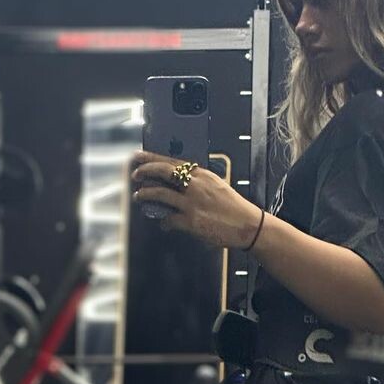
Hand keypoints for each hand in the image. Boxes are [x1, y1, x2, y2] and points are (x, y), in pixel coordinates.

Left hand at [130, 152, 262, 249]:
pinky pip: (168, 219)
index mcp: (202, 174)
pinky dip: (163, 221)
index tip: (138, 157)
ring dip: (145, 194)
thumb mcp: (217, 186)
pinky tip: (163, 223)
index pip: (172, 162)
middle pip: (163, 172)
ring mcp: (192, 203)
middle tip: (135, 175)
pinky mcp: (191, 221)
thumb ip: (197, 182)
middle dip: (145, 171)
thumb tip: (176, 183)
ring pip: (159, 194)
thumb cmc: (233, 207)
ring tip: (138, 196)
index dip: (152, 158)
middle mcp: (196, 185)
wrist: (248, 225)